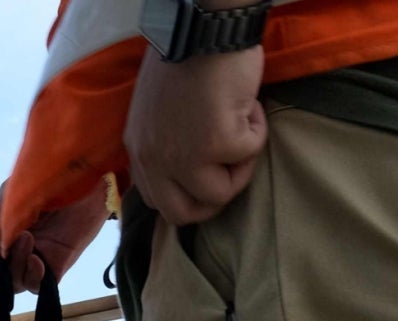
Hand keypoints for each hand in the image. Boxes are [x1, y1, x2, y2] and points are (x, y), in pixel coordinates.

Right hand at [0, 182, 110, 290]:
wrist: (89, 179)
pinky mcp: (55, 269)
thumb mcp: (15, 192)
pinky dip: (31, 275)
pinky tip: (36, 259)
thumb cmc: (51, 181)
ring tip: (26, 237)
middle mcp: (13, 252)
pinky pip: (36, 285)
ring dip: (12, 264)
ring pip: (11, 283)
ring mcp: (33, 262)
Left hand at [124, 47, 265, 225]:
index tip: (209, 174)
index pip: (157, 200)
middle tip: (232, 169)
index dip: (188, 194)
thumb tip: (189, 171)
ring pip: (219, 195)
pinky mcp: (216, 143)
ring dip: (240, 166)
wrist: (204, 29)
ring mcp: (184, 155)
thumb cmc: (185, 61)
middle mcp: (155, 160)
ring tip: (242, 130)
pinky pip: (248, 155)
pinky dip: (258, 130)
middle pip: (182, 214)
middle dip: (214, 198)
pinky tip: (248, 104)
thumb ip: (165, 143)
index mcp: (139, 151)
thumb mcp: (158, 113)